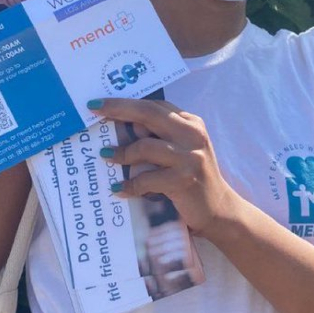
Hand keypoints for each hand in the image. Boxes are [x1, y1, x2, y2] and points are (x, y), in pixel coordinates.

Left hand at [92, 97, 240, 239]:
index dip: (126, 103)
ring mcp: (190, 157)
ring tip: (106, 156)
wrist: (219, 210)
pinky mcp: (184, 180)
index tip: (100, 104)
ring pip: (145, 146)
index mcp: (190, 123)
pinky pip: (147, 179)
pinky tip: (119, 189)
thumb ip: (160, 135)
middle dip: (118, 109)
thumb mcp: (181, 150)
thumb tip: (125, 124)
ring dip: (121, 153)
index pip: (154, 106)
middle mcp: (192, 135)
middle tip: (94, 111)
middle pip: (149, 114)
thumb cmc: (192, 178)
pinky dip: (130, 185)